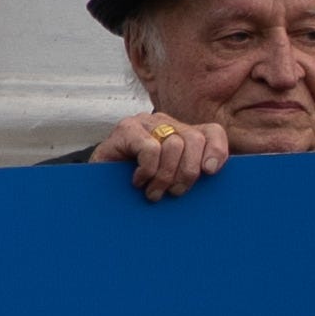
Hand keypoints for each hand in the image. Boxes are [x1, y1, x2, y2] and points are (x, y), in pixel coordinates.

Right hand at [117, 106, 234, 201]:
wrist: (97, 185)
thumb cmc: (136, 184)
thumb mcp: (171, 177)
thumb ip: (191, 171)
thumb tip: (215, 174)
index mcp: (181, 131)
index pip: (211, 131)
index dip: (217, 150)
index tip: (210, 172)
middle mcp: (165, 122)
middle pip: (195, 139)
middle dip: (188, 172)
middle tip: (175, 193)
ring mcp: (144, 123)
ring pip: (174, 145)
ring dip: (166, 176)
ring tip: (154, 193)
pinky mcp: (126, 129)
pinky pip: (150, 149)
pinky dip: (148, 170)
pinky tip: (139, 181)